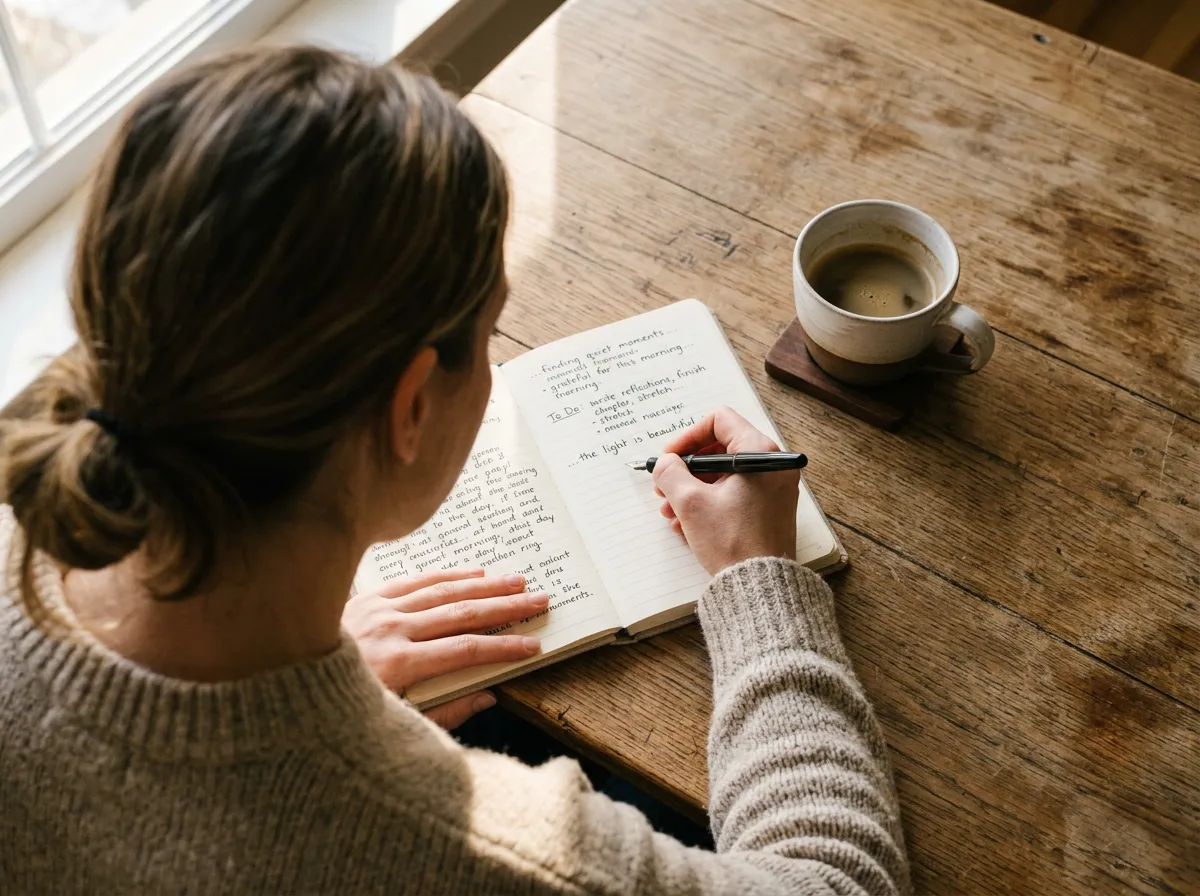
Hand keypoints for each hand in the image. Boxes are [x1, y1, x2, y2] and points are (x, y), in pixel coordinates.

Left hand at [343, 569, 545, 728]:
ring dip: (484, 584)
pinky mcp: (365, 598)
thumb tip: (488, 694)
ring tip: (517, 581)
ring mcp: (376, 609)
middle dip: (505, 607)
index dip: (503, 648)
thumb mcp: (391, 726)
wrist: (281, 686)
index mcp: (397, 666)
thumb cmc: (337, 714)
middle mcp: (389, 630)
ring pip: (441, 590)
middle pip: (460, 613)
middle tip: (539, 600)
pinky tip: (474, 572)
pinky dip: (447, 574)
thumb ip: (445, 711)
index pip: (464, 650)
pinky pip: (414, 580)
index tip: (534, 645)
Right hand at [652, 407, 799, 574]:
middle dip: (686, 469)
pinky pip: (733, 495)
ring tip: (670, 512)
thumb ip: (671, 473)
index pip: (718, 421)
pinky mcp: (768, 509)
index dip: (687, 436)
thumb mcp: (690, 502)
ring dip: (692, 489)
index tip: (670, 458)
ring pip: (723, 475)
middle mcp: (772, 466)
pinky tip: (687, 525)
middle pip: (719, 449)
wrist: (760, 586)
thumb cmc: (733, 542)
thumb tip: (666, 463)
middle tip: (664, 487)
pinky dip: (708, 503)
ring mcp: (773, 489)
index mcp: (760, 453)